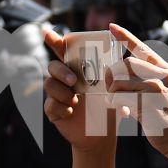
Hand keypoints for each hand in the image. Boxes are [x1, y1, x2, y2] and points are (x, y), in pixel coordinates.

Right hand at [42, 29, 122, 153]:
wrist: (102, 136)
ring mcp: (57, 95)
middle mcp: (65, 80)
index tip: (46, 31)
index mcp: (78, 70)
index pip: (63, 51)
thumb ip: (115, 75)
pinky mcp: (53, 111)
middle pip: (53, 66)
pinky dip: (60, 108)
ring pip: (49, 84)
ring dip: (62, 92)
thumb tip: (121, 60)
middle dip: (61, 71)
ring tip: (76, 101)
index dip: (54, 40)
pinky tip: (71, 113)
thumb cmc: (109, 109)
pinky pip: (49, 104)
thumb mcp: (114, 90)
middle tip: (74, 81)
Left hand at [102, 24, 167, 157]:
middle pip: (127, 64)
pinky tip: (122, 112)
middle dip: (114, 76)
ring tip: (116, 103)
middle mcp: (165, 77)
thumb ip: (147, 82)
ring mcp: (159, 90)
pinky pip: (122, 98)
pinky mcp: (150, 105)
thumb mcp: (164, 94)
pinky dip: (116, 105)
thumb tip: (119, 75)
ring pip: (121, 81)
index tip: (111, 27)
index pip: (143, 49)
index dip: (126, 37)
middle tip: (111, 89)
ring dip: (113, 93)